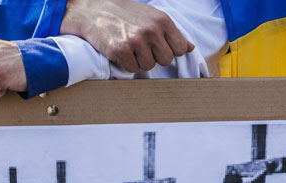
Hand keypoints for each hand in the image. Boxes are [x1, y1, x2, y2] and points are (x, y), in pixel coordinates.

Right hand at [60, 0, 194, 72]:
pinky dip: (125, 64)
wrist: (94, 10)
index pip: (180, 49)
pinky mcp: (120, 50)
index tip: (158, 47)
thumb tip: (190, 48)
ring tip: (129, 48)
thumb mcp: (152, 17)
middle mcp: (151, 30)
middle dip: (154, 57)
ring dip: (138, 61)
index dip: (169, 51)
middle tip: (141, 47)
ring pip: (148, 66)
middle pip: (165, 60)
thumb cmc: (125, 14)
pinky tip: (120, 52)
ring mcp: (136, 41)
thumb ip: (171, 32)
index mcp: (162, 20)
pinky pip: (131, 69)